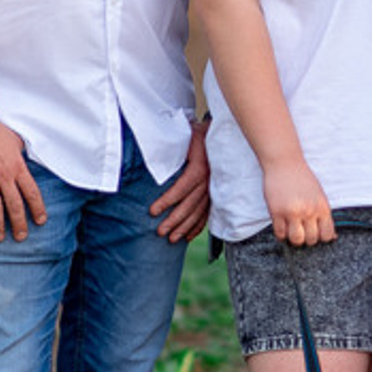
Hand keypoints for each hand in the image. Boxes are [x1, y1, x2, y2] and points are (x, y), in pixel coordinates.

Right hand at [0, 114, 45, 241]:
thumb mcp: (16, 141)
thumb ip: (21, 155)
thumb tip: (28, 160)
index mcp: (18, 167)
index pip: (32, 193)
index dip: (37, 209)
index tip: (40, 221)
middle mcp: (4, 176)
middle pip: (15, 205)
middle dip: (19, 224)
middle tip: (21, 237)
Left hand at [150, 121, 211, 242]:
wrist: (218, 132)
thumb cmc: (197, 134)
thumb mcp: (185, 136)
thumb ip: (173, 149)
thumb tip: (153, 156)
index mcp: (200, 167)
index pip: (181, 188)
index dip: (167, 201)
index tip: (153, 211)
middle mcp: (208, 180)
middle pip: (190, 204)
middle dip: (174, 220)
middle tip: (160, 232)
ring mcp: (213, 187)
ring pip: (199, 212)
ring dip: (185, 227)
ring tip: (172, 239)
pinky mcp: (216, 192)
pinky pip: (208, 212)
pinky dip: (199, 225)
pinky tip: (189, 236)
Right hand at [263, 158, 335, 245]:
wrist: (284, 163)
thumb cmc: (303, 179)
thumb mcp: (319, 195)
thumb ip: (324, 215)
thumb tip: (332, 237)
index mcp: (322, 207)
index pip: (327, 235)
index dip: (321, 238)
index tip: (315, 234)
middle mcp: (309, 211)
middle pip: (311, 240)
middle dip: (307, 239)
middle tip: (302, 232)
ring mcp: (292, 212)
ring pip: (296, 240)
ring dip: (294, 239)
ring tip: (292, 231)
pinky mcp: (277, 212)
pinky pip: (280, 234)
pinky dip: (281, 235)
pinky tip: (282, 227)